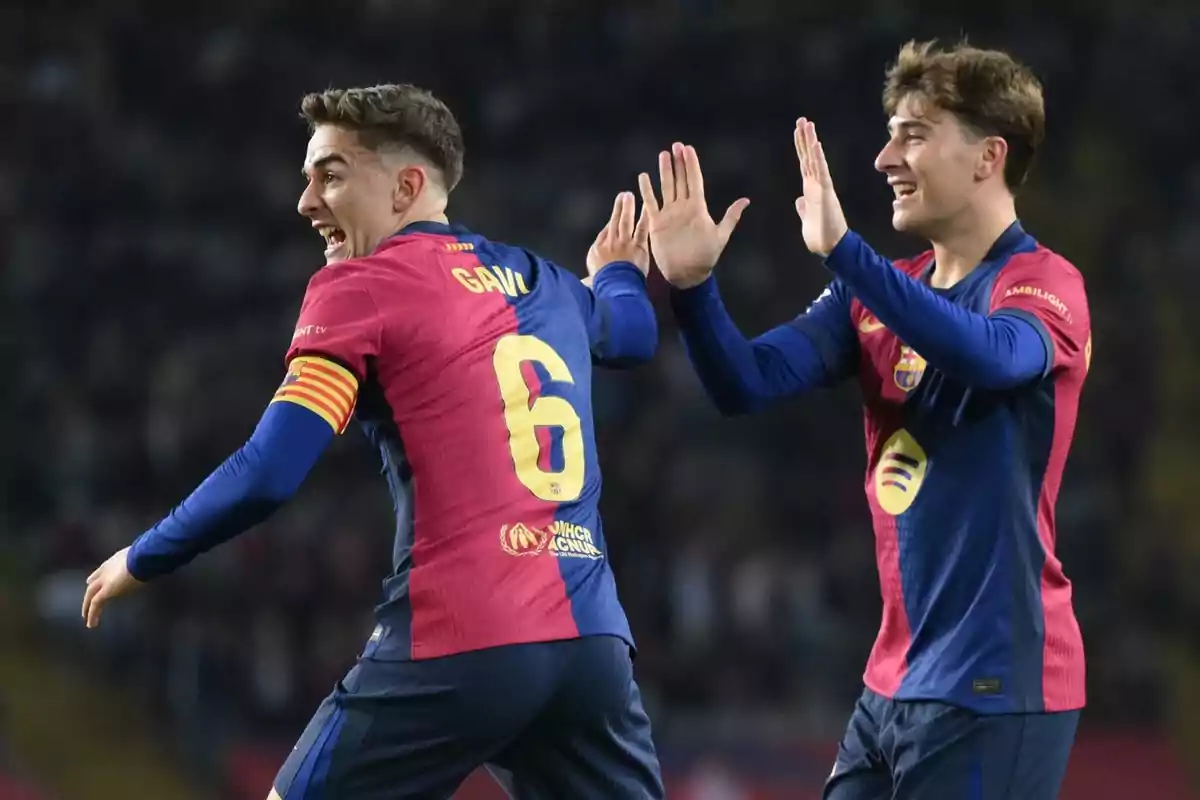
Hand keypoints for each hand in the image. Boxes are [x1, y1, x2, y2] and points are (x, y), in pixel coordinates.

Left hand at [82, 547, 141, 628]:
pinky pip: (96, 604)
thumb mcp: (138, 558)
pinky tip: (92, 623)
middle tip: (86, 606)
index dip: (95, 579)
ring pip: (91, 595)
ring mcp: (104, 581)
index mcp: (113, 563)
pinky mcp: (106, 591)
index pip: (100, 572)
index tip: (90, 583)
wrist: (140, 558)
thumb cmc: (145, 557)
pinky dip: (93, 614)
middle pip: (92, 586)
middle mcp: (105, 572)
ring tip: (88, 619)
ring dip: (88, 607)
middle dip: (89, 596)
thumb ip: (135, 563)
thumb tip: (143, 566)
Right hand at [586, 191, 649, 282]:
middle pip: (614, 222)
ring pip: (626, 222)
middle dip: (618, 208)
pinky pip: (641, 229)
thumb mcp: (590, 277)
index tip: (614, 216)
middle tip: (623, 195)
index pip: (605, 233)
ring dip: (627, 208)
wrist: (615, 286)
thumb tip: (587, 278)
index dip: (610, 224)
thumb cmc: (603, 284)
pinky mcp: (638, 246)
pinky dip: (644, 218)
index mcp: (598, 250)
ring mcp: (625, 243)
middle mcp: (611, 243)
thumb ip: (592, 270)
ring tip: (629, 196)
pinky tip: (647, 208)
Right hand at [637, 143, 748, 289]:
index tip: (688, 149)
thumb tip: (745, 200)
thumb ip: (730, 217)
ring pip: (666, 187)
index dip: (691, 165)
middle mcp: (683, 208)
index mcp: (697, 208)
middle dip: (678, 163)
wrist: (686, 274)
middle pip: (680, 180)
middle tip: (676, 146)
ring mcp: (669, 214)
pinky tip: (644, 177)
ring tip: (663, 155)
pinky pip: (650, 203)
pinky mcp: (657, 223)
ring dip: (664, 171)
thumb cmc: (705, 257)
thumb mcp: (720, 236)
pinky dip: (647, 190)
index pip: (694, 181)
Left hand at [794, 118, 848, 256]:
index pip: (805, 164)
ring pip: (815, 159)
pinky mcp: (825, 191)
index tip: (799, 133)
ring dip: (811, 141)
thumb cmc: (820, 236)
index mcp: (811, 190)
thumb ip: (804, 209)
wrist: (831, 247)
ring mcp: (822, 186)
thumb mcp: (806, 219)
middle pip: (810, 157)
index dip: (802, 148)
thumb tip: (799, 200)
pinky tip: (815, 142)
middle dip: (805, 138)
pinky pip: (821, 170)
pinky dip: (818, 156)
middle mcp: (817, 184)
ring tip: (807, 123)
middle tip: (802, 120)